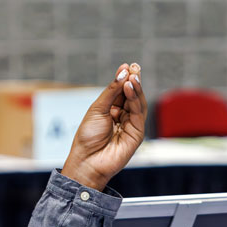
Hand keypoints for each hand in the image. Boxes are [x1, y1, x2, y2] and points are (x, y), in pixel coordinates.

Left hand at [61, 63, 146, 190]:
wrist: (87, 160)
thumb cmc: (88, 137)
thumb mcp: (97, 109)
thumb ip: (111, 92)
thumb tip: (123, 73)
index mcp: (111, 110)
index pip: (121, 91)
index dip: (124, 78)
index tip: (126, 65)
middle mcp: (122, 116)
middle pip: (131, 95)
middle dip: (133, 80)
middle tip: (134, 67)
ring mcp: (131, 125)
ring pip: (138, 102)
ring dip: (136, 88)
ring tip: (132, 76)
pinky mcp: (137, 133)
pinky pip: (139, 113)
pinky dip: (135, 99)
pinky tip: (130, 88)